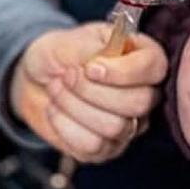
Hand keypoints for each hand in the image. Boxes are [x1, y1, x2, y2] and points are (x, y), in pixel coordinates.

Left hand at [10, 22, 166, 162]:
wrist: (35, 80)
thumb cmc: (60, 54)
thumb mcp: (71, 40)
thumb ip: (91, 49)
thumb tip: (99, 66)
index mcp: (144, 57)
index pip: (155, 68)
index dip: (122, 72)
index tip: (90, 67)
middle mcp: (145, 92)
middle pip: (138, 103)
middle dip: (92, 91)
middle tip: (67, 76)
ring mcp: (129, 124)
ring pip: (114, 126)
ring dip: (74, 107)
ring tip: (58, 89)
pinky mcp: (107, 148)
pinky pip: (92, 145)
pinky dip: (65, 126)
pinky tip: (57, 110)